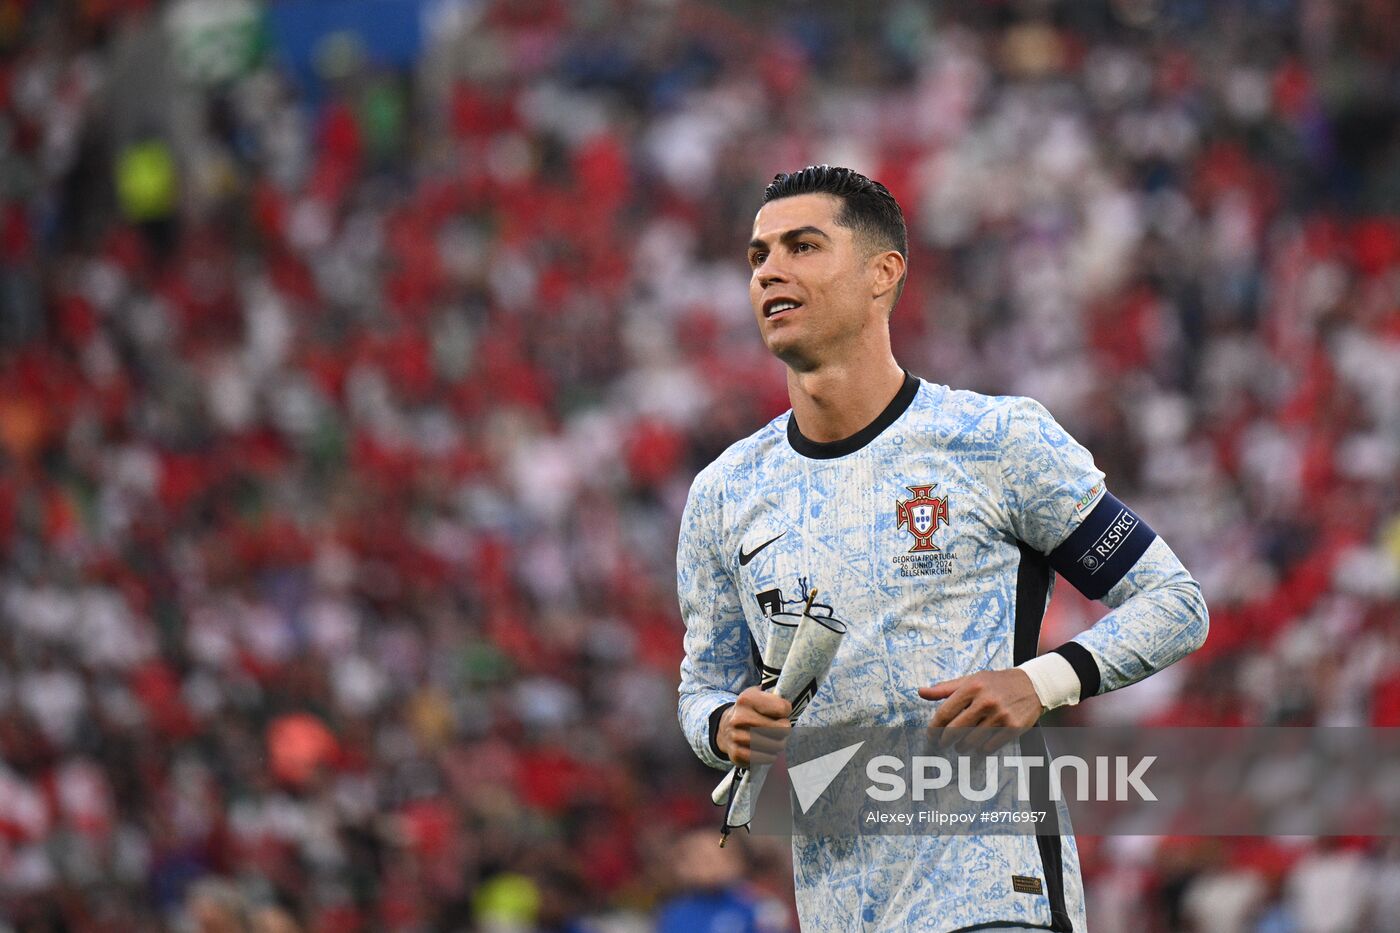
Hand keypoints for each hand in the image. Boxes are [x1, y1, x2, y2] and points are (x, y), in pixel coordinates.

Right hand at [717, 686, 791, 767]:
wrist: (725, 728)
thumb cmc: (750, 711)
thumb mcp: (758, 695)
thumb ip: (775, 694)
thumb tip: (792, 697)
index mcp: (747, 699)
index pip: (782, 708)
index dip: (786, 711)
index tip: (782, 712)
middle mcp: (740, 717)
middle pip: (781, 729)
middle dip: (785, 729)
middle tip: (782, 729)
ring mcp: (736, 736)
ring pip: (775, 745)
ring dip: (779, 744)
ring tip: (776, 739)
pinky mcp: (736, 753)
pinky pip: (764, 758)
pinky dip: (770, 756)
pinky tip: (769, 751)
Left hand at [918, 669, 1043, 753]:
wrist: (1032, 685)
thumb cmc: (996, 682)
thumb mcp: (971, 679)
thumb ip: (945, 688)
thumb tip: (921, 692)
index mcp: (972, 687)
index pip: (945, 712)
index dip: (934, 727)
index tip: (930, 734)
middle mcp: (985, 701)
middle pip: (955, 730)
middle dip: (945, 740)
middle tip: (942, 743)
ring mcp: (1000, 715)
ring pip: (971, 741)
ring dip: (962, 747)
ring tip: (960, 745)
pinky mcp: (1013, 727)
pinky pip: (989, 747)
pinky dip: (980, 750)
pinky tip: (978, 746)